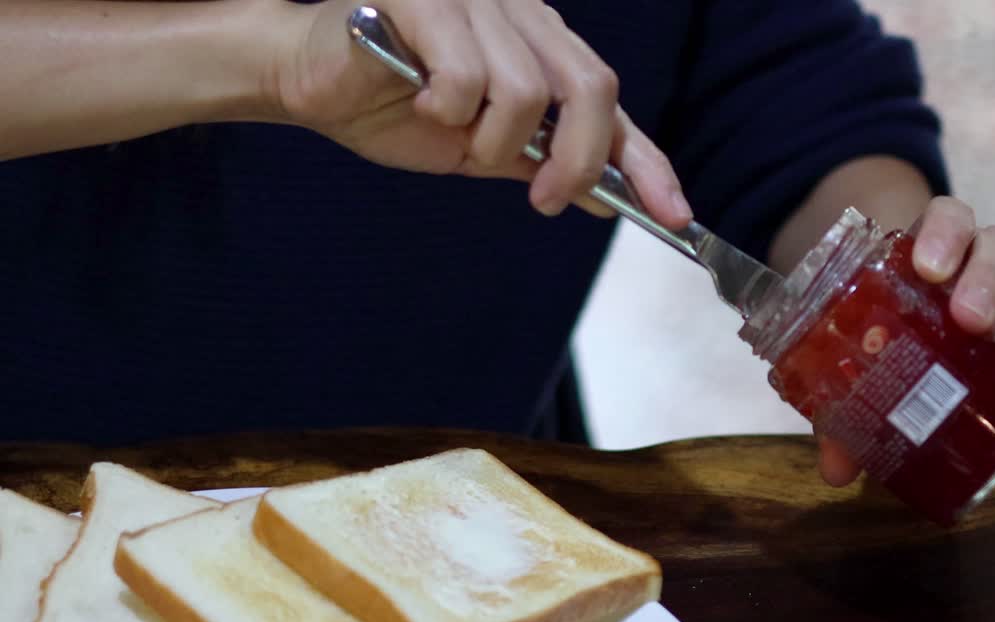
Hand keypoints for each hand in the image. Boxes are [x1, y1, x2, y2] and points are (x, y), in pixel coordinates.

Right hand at [271, 0, 690, 226]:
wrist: (307, 79)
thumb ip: (542, 162)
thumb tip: (607, 196)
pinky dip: (447, 109)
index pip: (611, 103)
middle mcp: (521, 12)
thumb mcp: (481, 148)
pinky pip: (467, 75)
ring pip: (525, 90)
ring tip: (451, 134)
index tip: (675, 218)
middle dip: (574, 160)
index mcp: (540, 43)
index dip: (647, 162)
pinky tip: (418, 99)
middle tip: (542, 199)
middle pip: (591, 88)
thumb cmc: (392, 107)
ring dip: (489, 139)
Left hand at [818, 196, 994, 486]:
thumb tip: (836, 468)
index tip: (928, 269)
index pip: (948, 218)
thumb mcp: (864, 353)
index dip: (943, 235)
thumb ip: (843, 403)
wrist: (922, 330)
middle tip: (972, 320)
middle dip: (989, 283)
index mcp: (937, 250)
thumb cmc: (891, 329)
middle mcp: (986, 265)